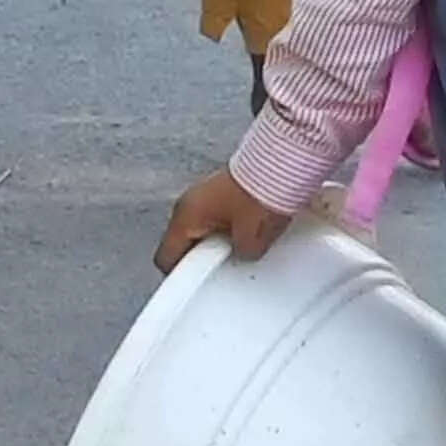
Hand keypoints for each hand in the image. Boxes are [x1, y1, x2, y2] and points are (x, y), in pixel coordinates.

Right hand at [157, 167, 294, 271]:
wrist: (279, 159)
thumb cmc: (258, 193)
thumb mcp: (251, 238)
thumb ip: (241, 254)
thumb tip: (244, 254)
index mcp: (184, 217)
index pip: (166, 257)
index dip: (180, 277)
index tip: (197, 286)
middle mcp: (188, 203)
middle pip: (185, 243)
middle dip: (204, 258)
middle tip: (226, 268)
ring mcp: (204, 193)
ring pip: (203, 229)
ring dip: (219, 240)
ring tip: (244, 246)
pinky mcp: (222, 188)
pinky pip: (218, 216)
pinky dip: (230, 226)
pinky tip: (251, 230)